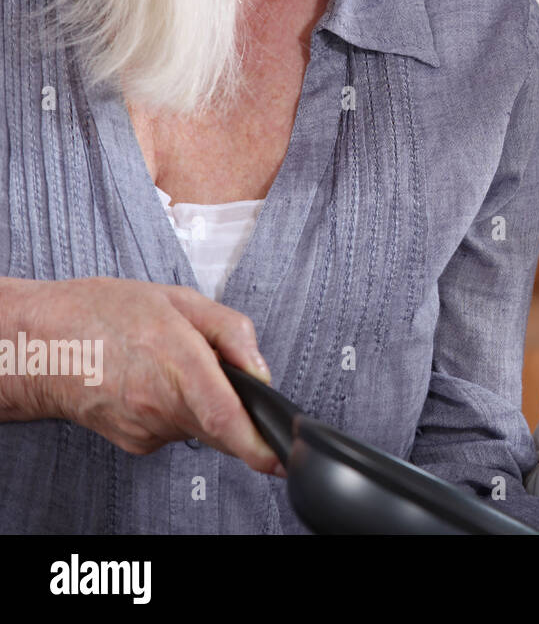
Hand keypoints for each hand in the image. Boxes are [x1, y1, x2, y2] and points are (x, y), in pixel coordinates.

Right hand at [2, 276, 283, 475]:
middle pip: (224, 425)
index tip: (278, 458)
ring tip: (176, 368)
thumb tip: (260, 369)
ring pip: (203, 428)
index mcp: (176, 362)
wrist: (41, 345)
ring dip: (208, 405)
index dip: (256, 443)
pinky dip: (182, 411)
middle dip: (239, 409)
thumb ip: (231, 331)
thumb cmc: (102, 314)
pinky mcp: (137, 443)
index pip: (224, 417)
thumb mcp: (178, 300)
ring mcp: (146, 429)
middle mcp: (160, 404)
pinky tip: (159, 384)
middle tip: (219, 374)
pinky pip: (179, 431)